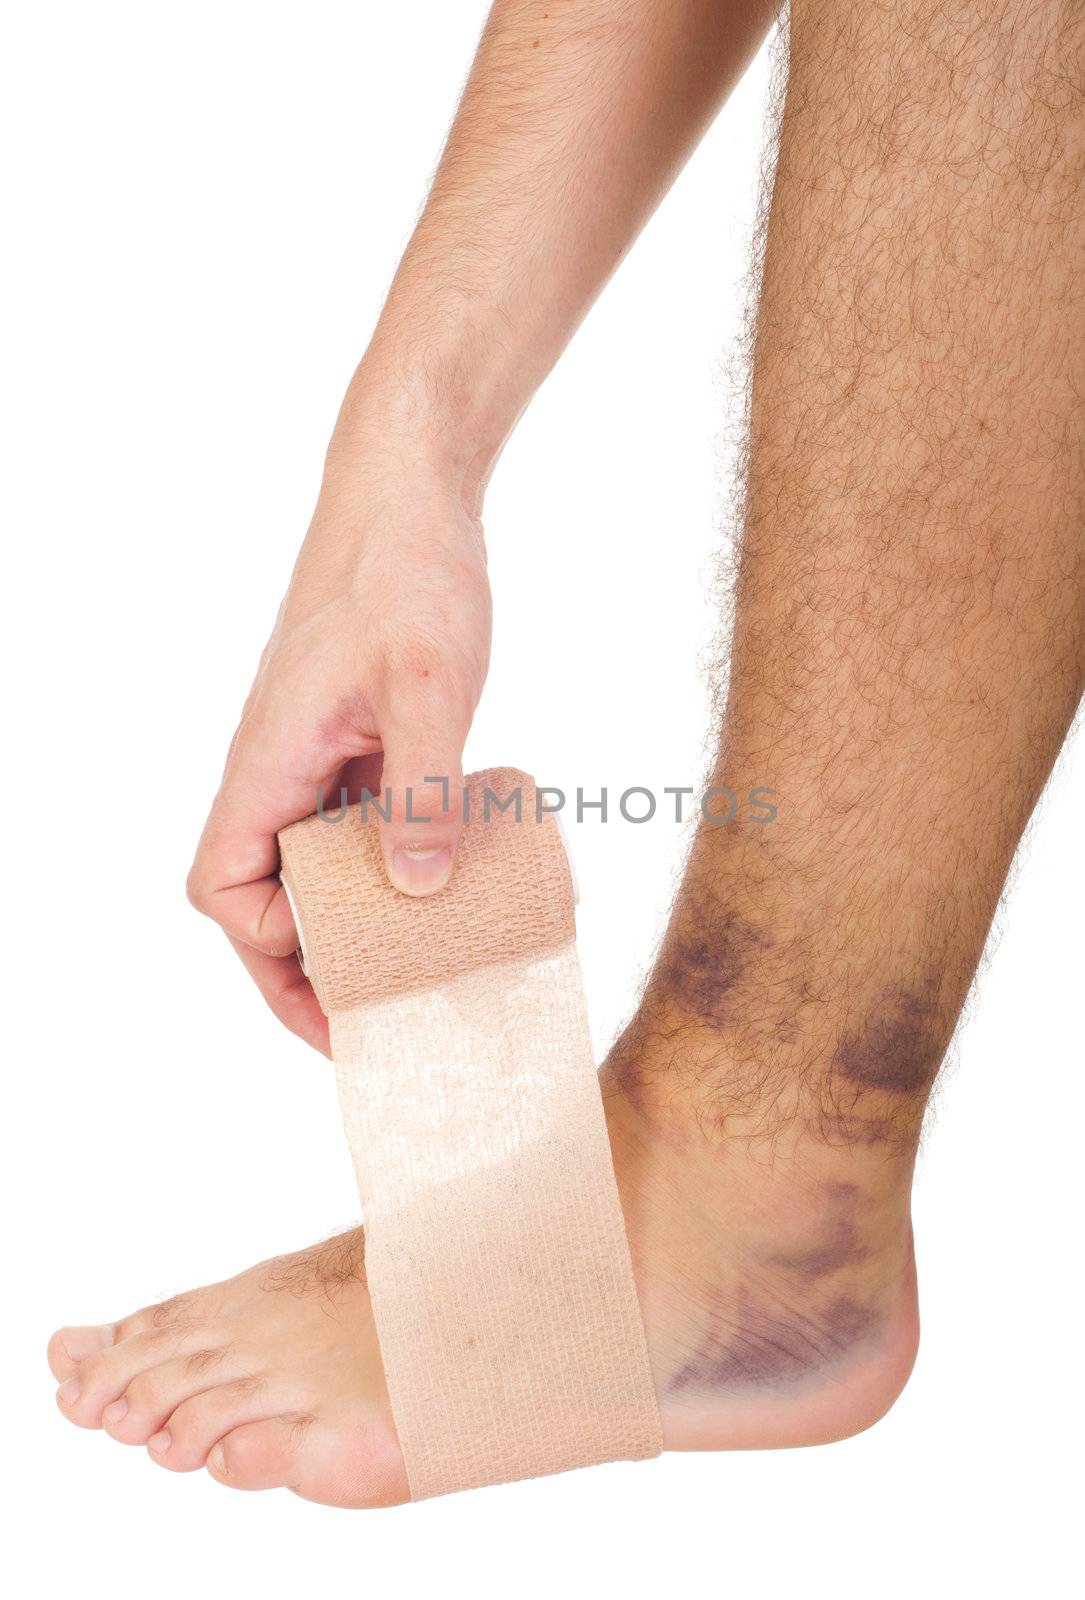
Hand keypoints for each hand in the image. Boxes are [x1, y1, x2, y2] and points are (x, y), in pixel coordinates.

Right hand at [187, 430, 491, 1053]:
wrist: (412, 497)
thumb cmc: (407, 576)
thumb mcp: (427, 685)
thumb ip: (421, 789)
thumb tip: (416, 893)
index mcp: (267, 761)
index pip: (225, 886)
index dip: (269, 951)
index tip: (339, 992)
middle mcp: (279, 768)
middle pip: (264, 892)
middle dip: (310, 962)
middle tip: (378, 1018)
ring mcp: (316, 755)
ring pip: (312, 863)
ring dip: (353, 921)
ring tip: (418, 970)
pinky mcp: (354, 741)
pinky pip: (356, 824)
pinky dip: (389, 864)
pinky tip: (446, 884)